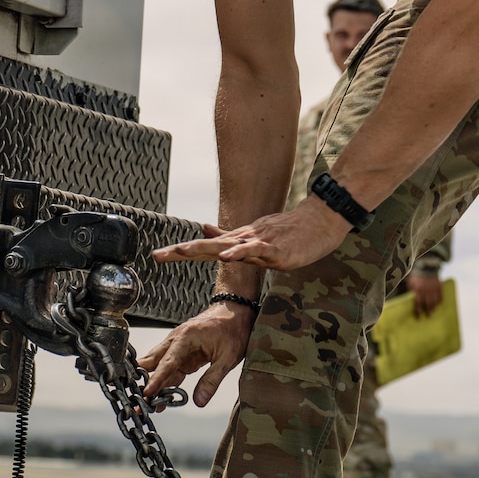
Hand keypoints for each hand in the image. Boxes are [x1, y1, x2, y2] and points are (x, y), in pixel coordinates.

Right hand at [136, 302, 256, 405]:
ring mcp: (178, 348)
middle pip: (154, 362)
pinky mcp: (182, 355)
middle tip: (136, 400)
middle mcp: (176, 341)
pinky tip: (160, 397)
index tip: (146, 393)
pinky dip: (164, 383)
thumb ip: (212, 379)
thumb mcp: (228, 357)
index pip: (167, 362)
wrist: (236, 311)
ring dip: (152, 384)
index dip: (156, 379)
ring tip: (145, 404)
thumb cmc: (232, 329)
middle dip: (143, 381)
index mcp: (185, 337)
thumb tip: (199, 401)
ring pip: (159, 367)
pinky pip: (169, 370)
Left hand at [152, 200, 351, 273]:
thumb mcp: (255, 234)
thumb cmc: (289, 231)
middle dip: (182, 251)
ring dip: (203, 249)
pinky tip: (226, 256)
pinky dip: (240, 253)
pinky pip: (255, 251)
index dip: (180, 252)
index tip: (157, 256)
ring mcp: (259, 243)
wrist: (320, 220)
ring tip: (181, 251)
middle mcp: (243, 239)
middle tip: (157, 255)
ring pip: (227, 246)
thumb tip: (203, 229)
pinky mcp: (276, 249)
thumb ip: (229, 237)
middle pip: (207, 246)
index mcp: (238, 240)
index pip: (204, 247)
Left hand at [407, 271, 442, 317]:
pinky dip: (440, 301)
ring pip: (435, 301)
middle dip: (428, 311)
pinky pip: (441, 296)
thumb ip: (411, 292)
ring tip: (433, 311)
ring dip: (434, 307)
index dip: (419, 311)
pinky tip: (438, 304)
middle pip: (428, 304)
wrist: (426, 266)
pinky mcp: (439, 287)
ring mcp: (434, 289)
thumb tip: (411, 301)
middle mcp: (426, 291)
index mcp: (418, 290)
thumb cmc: (416, 276)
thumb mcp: (411, 283)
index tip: (419, 318)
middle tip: (428, 315)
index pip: (418, 304)